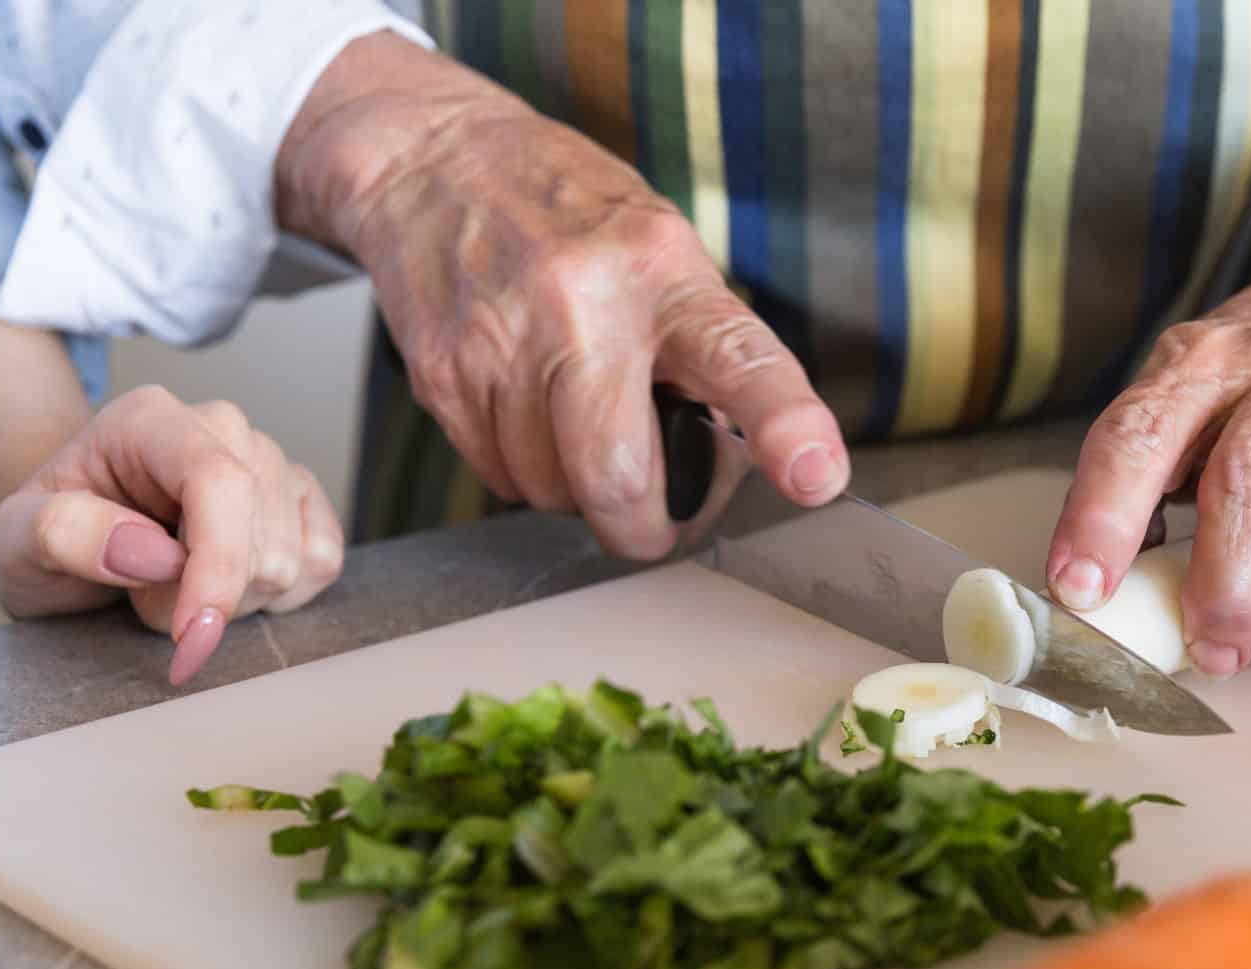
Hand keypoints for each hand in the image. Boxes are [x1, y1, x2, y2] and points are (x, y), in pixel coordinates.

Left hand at [0, 387, 343, 684]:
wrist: (73, 538)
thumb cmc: (49, 536)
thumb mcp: (16, 541)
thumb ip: (65, 534)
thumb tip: (152, 550)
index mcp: (151, 421)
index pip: (220, 482)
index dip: (217, 566)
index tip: (191, 635)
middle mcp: (223, 428)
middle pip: (260, 538)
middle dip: (207, 596)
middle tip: (145, 598)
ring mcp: (270, 461)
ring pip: (294, 560)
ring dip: (234, 602)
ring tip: (178, 589)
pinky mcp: (300, 500)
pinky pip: (323, 563)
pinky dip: (279, 596)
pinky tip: (228, 586)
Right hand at [277, 35, 847, 561]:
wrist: (433, 160)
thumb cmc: (569, 217)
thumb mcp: (659, 250)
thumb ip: (702, 351)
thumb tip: (731, 466)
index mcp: (663, 270)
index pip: (738, 357)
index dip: (785, 425)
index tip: (816, 476)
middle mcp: (583, 303)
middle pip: (618, 477)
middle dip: (641, 526)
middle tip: (650, 524)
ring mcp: (503, 339)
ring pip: (552, 490)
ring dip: (571, 486)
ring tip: (569, 418)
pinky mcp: (444, 374)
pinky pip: (499, 476)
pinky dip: (519, 467)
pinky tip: (520, 406)